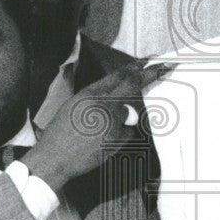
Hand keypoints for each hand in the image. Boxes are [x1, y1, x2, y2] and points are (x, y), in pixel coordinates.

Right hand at [23, 60, 171, 192]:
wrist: (55, 157)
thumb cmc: (61, 131)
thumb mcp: (74, 104)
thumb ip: (96, 94)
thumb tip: (118, 89)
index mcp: (90, 94)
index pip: (117, 76)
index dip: (133, 68)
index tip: (145, 63)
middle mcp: (102, 105)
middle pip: (132, 85)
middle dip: (150, 75)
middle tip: (163, 67)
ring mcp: (111, 122)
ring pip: (130, 113)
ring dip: (122, 118)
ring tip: (99, 129)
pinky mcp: (117, 139)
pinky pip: (128, 133)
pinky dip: (120, 136)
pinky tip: (102, 141)